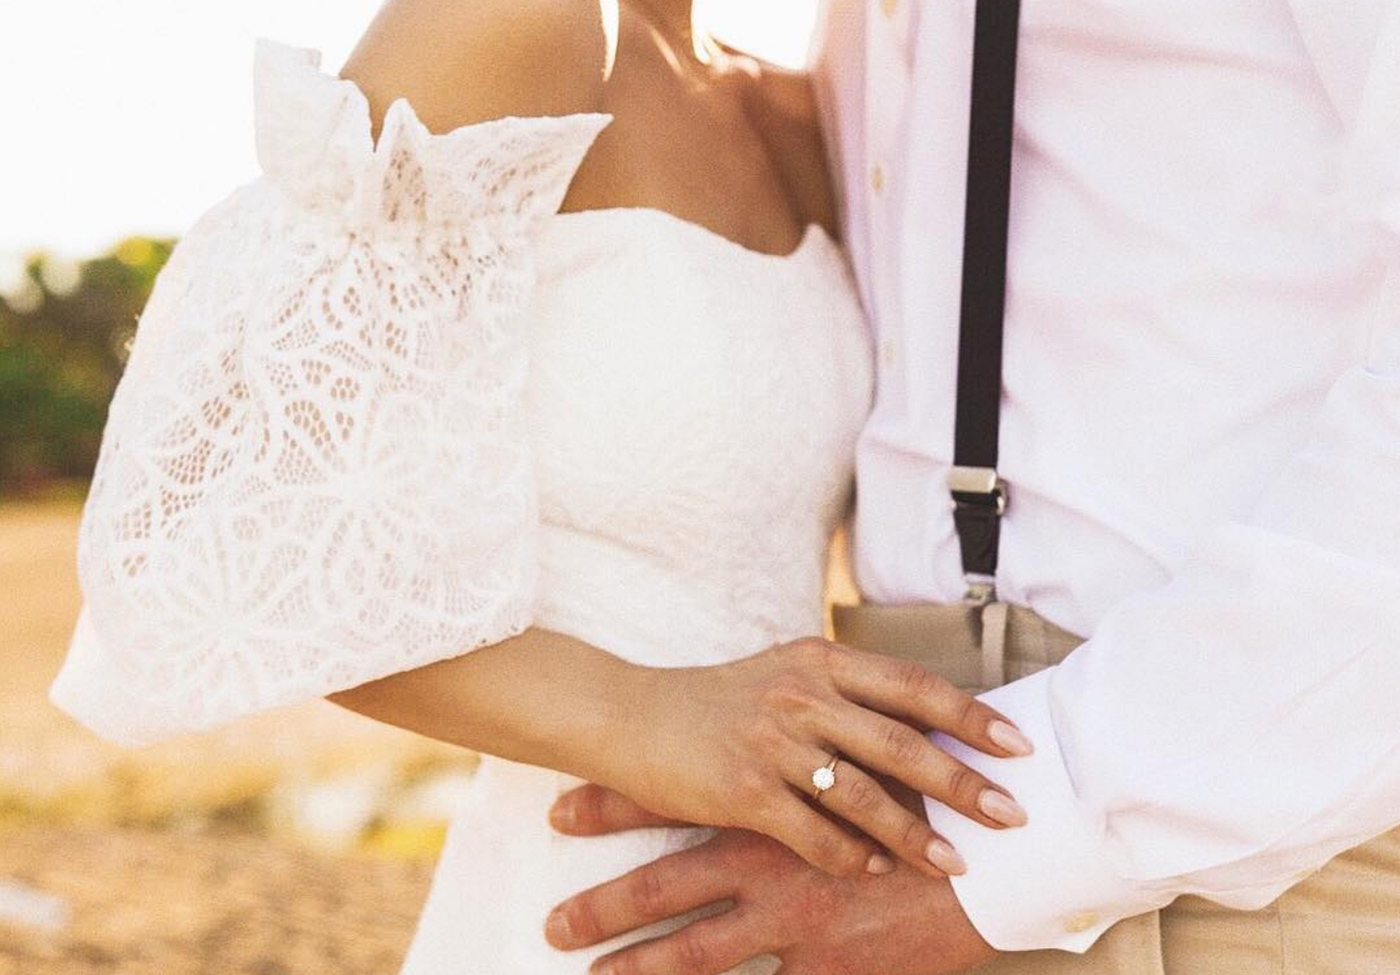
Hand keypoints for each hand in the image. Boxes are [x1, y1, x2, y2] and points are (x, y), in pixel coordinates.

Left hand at [545, 789, 999, 974]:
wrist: (1004, 855)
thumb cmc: (934, 798)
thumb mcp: (869, 755)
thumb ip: (818, 747)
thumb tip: (780, 735)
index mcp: (775, 802)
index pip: (679, 801)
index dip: (616, 806)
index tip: (558, 810)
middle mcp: (774, 863)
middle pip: (672, 887)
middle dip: (606, 906)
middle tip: (552, 925)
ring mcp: (798, 924)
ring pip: (703, 955)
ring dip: (643, 968)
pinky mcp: (830, 971)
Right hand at [589, 638, 1031, 878]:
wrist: (628, 716)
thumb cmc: (714, 699)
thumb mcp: (783, 672)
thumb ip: (843, 688)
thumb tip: (918, 718)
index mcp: (819, 660)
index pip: (913, 686)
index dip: (970, 717)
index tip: (1017, 745)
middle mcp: (802, 696)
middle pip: (904, 743)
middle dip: (965, 784)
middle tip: (1012, 815)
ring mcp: (773, 744)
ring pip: (866, 796)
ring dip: (917, 835)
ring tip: (957, 864)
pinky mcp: (743, 791)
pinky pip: (815, 834)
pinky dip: (853, 856)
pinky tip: (878, 871)